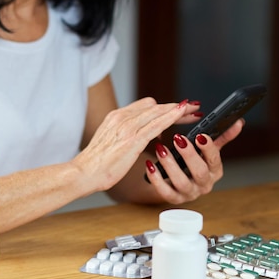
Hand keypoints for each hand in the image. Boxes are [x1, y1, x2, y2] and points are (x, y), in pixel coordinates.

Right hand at [73, 97, 196, 192]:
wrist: (83, 173)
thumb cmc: (96, 163)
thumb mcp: (111, 142)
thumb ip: (125, 135)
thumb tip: (139, 135)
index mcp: (116, 117)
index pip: (146, 105)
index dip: (164, 107)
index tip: (177, 109)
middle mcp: (122, 117)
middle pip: (156, 106)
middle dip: (176, 107)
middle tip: (193, 108)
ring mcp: (127, 127)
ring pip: (158, 112)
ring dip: (178, 110)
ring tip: (194, 112)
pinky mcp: (133, 139)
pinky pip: (156, 124)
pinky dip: (171, 117)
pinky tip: (182, 115)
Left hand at [145, 118, 244, 202]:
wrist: (178, 182)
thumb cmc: (194, 163)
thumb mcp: (208, 150)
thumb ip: (222, 137)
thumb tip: (238, 123)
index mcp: (215, 170)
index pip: (215, 159)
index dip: (208, 148)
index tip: (200, 135)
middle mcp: (204, 184)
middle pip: (200, 172)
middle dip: (189, 155)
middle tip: (178, 138)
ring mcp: (190, 193)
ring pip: (181, 182)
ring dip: (170, 165)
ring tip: (161, 149)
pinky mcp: (174, 198)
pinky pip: (165, 192)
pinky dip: (157, 179)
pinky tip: (150, 165)